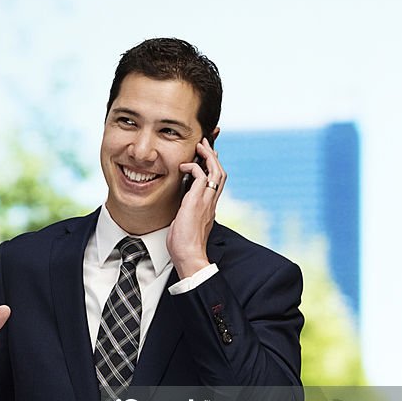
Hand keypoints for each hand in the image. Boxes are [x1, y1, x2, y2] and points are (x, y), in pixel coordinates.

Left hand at [169, 137, 225, 277]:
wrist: (188, 256)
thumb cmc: (184, 245)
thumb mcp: (185, 223)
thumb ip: (186, 212)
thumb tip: (180, 208)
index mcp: (209, 206)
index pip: (217, 182)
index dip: (213, 166)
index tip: (207, 155)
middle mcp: (211, 202)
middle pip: (221, 172)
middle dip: (213, 156)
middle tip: (205, 143)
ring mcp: (206, 201)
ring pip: (216, 171)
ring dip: (208, 156)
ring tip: (199, 146)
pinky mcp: (197, 201)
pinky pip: (201, 177)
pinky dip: (193, 167)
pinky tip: (183, 166)